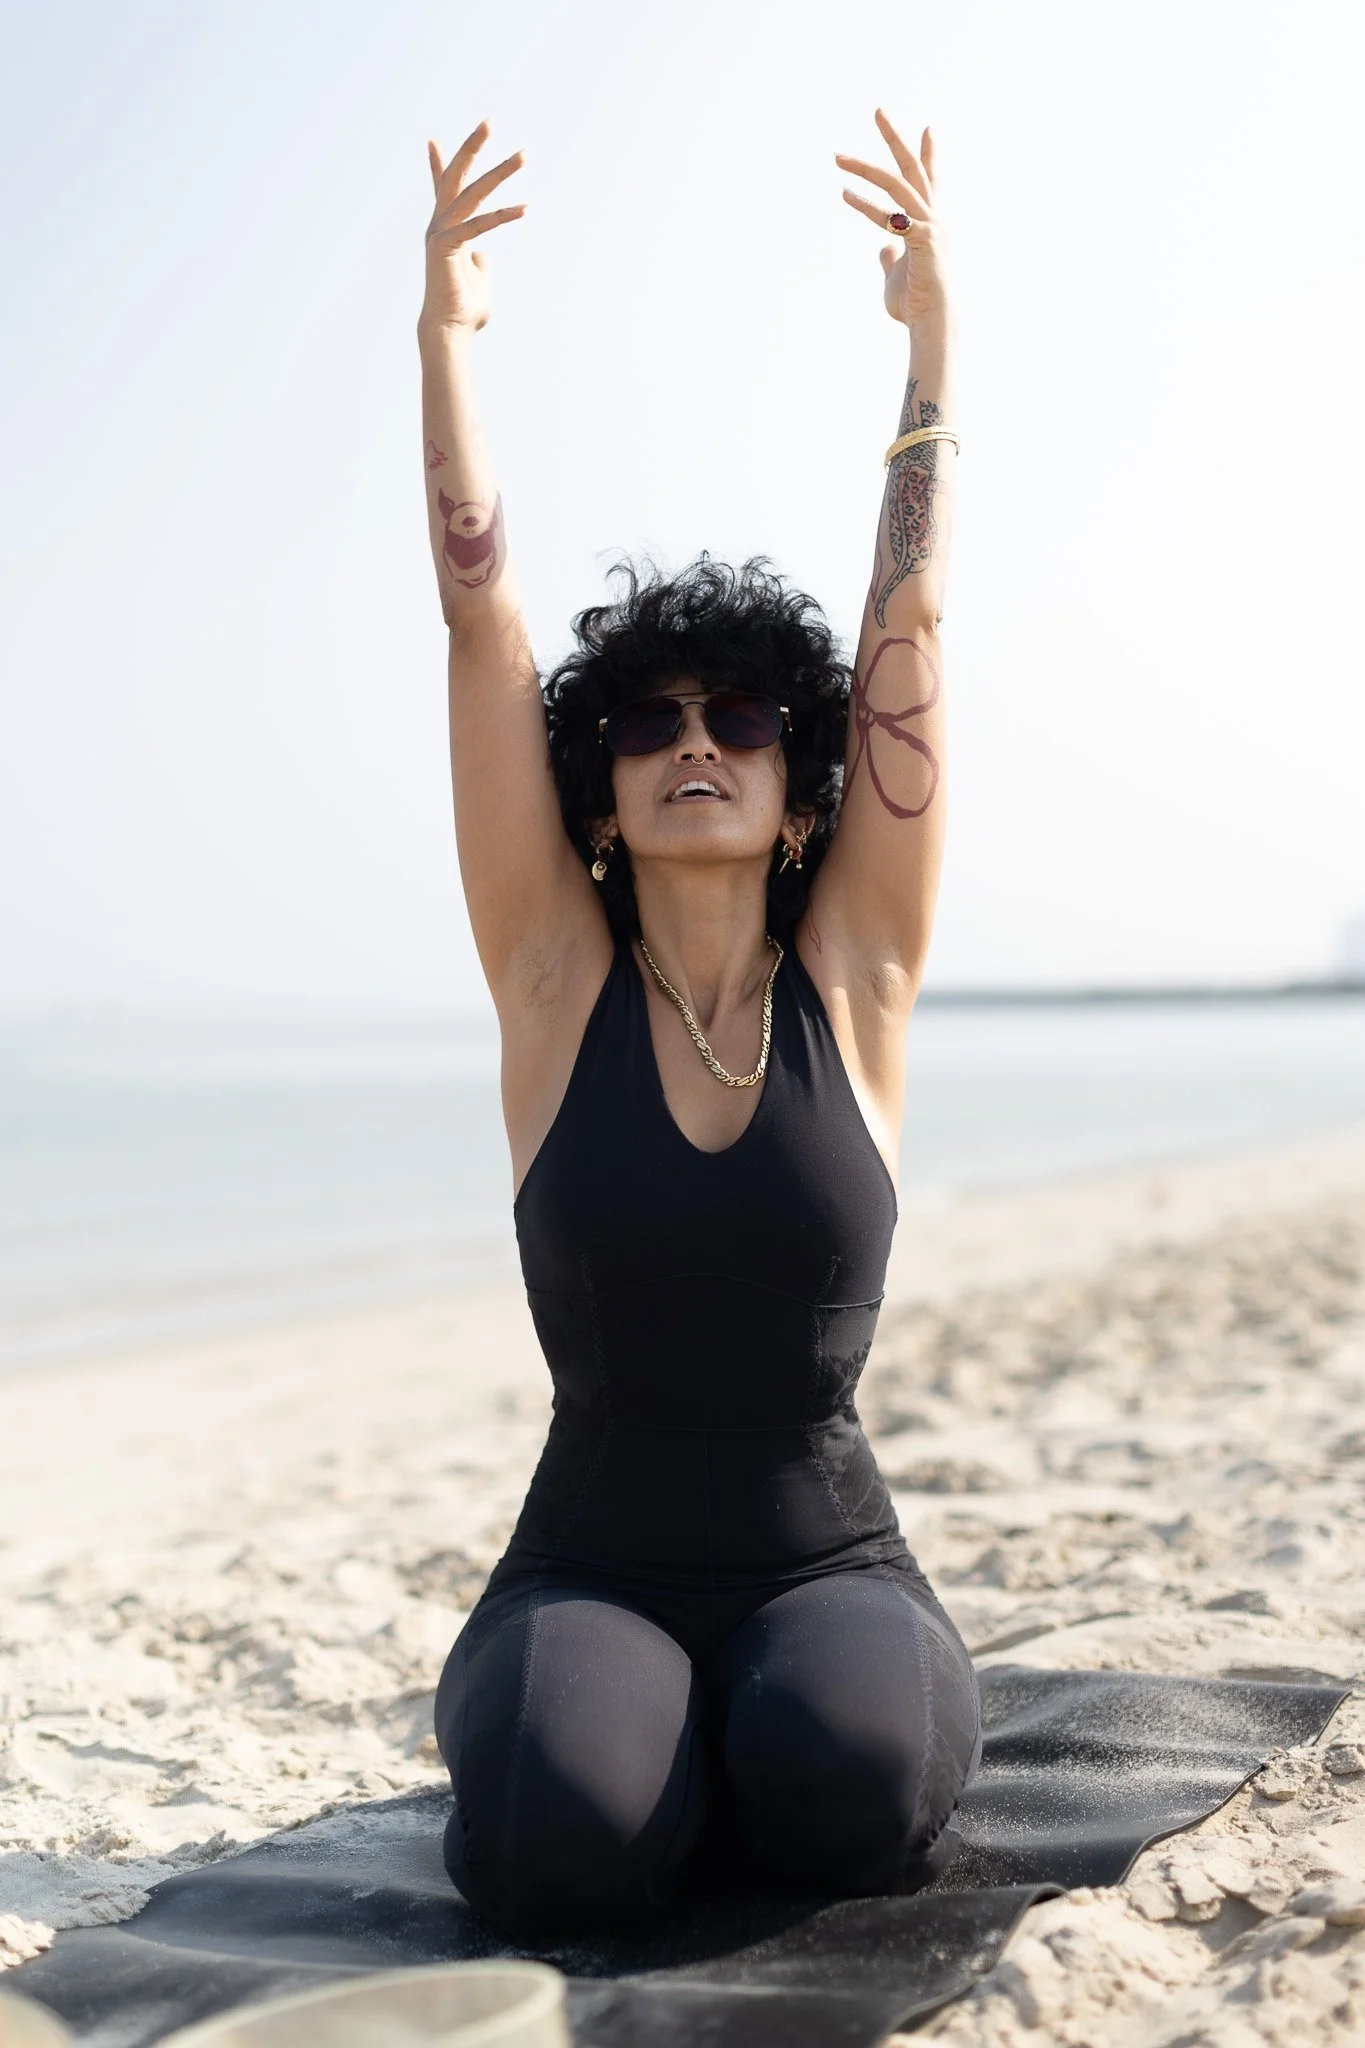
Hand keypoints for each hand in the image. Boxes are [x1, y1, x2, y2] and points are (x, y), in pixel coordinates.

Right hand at [422, 121, 525, 332]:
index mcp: (444, 228)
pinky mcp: (446, 246)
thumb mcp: (479, 277)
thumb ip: (480, 259)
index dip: (436, 165)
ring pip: (471, 193)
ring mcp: (440, 233)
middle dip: (472, 147)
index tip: (430, 141)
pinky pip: (478, 225)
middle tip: (489, 122)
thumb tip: (483, 252)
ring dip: (500, 172)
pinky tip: (524, 209)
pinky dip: (502, 217)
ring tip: (523, 156)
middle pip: (455, 177)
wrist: (450, 331)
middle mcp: (438, 225)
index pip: (441, 190)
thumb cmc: (465, 308)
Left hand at [836, 112, 948, 329]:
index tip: (928, 128)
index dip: (929, 154)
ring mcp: (932, 225)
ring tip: (838, 158)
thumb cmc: (916, 301)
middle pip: (913, 168)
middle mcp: (935, 216)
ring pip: (897, 185)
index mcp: (932, 220)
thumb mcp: (897, 272)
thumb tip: (883, 246)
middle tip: (878, 111)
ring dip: (865, 168)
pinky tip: (845, 195)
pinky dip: (867, 205)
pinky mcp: (924, 239)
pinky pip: (890, 217)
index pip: (929, 180)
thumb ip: (890, 255)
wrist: (931, 322)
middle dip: (895, 138)